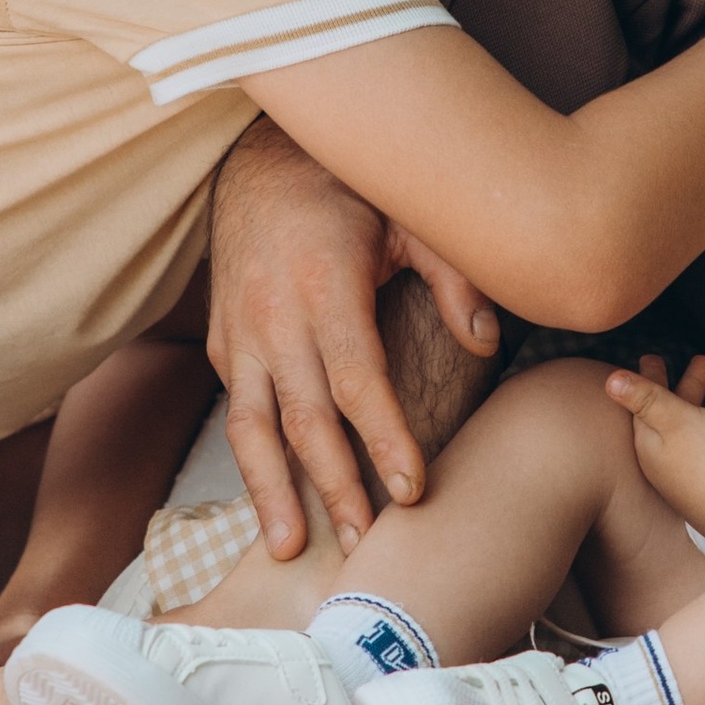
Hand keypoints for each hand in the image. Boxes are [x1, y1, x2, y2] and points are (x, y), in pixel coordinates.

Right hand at [207, 120, 498, 556]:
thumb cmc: (349, 187)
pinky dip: (251, 457)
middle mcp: (273, 315)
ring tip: (286, 548)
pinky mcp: (218, 338)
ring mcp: (237, 330)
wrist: (259, 156)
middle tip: (361, 544)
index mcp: (325, 285)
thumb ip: (454, 278)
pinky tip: (271, 495)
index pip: (358, 381)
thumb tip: (487, 343)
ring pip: (249, 427)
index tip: (412, 490)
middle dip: (333, 488)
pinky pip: (233, 407)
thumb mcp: (411, 215)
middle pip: (304, 420)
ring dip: (270, 492)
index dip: (385, 440)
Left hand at [606, 354, 704, 532]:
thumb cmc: (703, 460)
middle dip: (694, 384)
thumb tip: (609, 381)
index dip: (650, 379)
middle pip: (679, 413)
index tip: (653, 356)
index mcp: (651, 444)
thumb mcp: (671, 418)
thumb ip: (644, 397)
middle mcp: (669, 460)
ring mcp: (696, 473)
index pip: (645, 405)